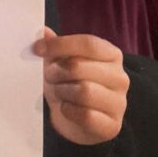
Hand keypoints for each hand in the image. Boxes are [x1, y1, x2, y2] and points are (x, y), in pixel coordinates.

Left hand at [33, 28, 127, 144]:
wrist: (77, 122)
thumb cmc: (70, 86)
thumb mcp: (61, 63)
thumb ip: (55, 46)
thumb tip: (43, 32)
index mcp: (112, 55)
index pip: (88, 43)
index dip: (60, 44)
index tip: (37, 49)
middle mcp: (120, 77)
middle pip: (80, 67)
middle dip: (56, 72)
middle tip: (48, 77)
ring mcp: (119, 102)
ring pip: (83, 91)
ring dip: (62, 92)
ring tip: (58, 92)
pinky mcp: (112, 125)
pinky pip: (86, 115)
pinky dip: (69, 111)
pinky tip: (66, 108)